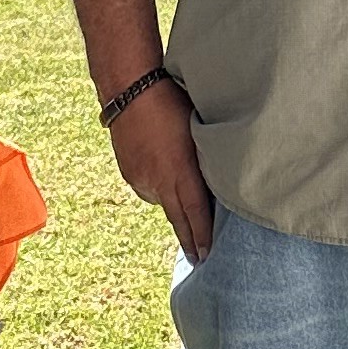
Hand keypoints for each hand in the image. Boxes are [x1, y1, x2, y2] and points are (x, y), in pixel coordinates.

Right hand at [107, 75, 213, 260]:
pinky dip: (157, 184)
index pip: (197, 213)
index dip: (203, 236)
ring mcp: (141, 178)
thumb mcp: (197, 130)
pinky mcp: (129, 172)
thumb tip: (218, 180)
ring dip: (173, 201)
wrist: (129, 88)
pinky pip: (147, 186)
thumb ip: (206, 160)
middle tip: (199, 260)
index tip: (208, 255)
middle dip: (190, 240)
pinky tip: (162, 167)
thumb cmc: (173, 100)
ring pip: (162, 199)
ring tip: (181, 190)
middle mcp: (160, 181)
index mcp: (181, 171)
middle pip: (178, 219)